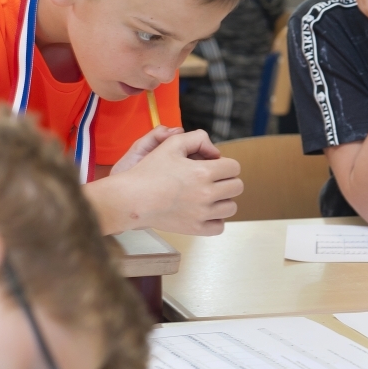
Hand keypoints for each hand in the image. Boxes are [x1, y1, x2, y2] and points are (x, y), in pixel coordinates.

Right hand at [108, 129, 241, 234]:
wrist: (131, 199)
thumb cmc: (149, 171)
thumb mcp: (171, 144)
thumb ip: (198, 139)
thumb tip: (216, 153)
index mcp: (203, 172)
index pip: (234, 167)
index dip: (226, 164)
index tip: (214, 166)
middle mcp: (206, 194)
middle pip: (237, 187)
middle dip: (227, 180)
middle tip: (212, 180)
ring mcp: (201, 214)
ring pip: (231, 207)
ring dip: (223, 200)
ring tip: (208, 195)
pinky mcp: (194, 229)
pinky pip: (219, 227)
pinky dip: (215, 220)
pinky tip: (204, 211)